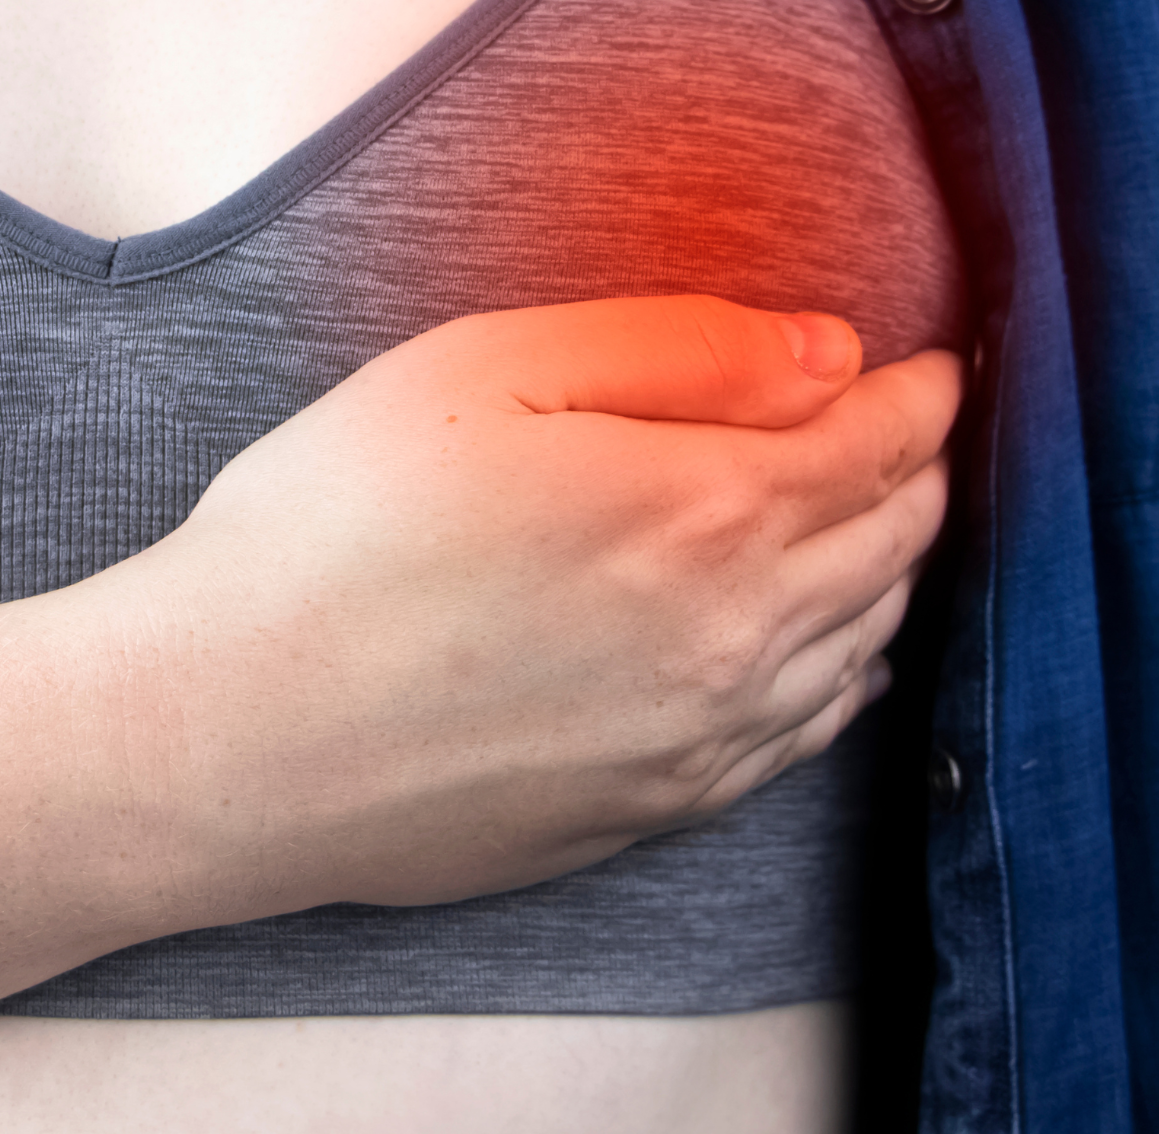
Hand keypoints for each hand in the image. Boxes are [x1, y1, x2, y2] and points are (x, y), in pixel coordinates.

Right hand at [76, 294, 960, 923]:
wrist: (228, 733)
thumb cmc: (333, 531)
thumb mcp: (484, 369)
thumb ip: (675, 347)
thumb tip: (827, 350)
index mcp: (704, 510)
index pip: (880, 442)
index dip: (920, 391)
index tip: (929, 361)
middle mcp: (737, 638)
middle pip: (893, 544)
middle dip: (914, 470)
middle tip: (903, 424)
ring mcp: (701, 740)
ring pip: (862, 644)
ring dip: (887, 568)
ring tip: (871, 515)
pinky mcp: (651, 811)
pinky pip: (802, 737)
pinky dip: (842, 673)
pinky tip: (826, 651)